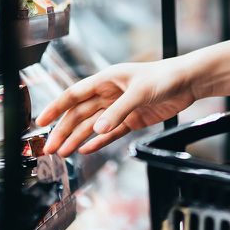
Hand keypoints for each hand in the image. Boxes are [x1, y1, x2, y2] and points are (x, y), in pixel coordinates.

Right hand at [36, 56, 201, 156]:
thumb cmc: (165, 77)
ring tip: (63, 153)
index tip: (41, 121)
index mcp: (106, 80)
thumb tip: (97, 129)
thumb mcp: (139, 92)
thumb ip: (118, 111)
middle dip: (64, 130)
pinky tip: (86, 150)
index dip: (56, 107)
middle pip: (80, 114)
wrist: (188, 82)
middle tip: (50, 147)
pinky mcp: (132, 119)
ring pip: (93, 125)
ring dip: (78, 138)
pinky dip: (98, 141)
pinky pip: (111, 133)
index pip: (74, 94)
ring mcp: (120, 108)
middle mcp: (109, 94)